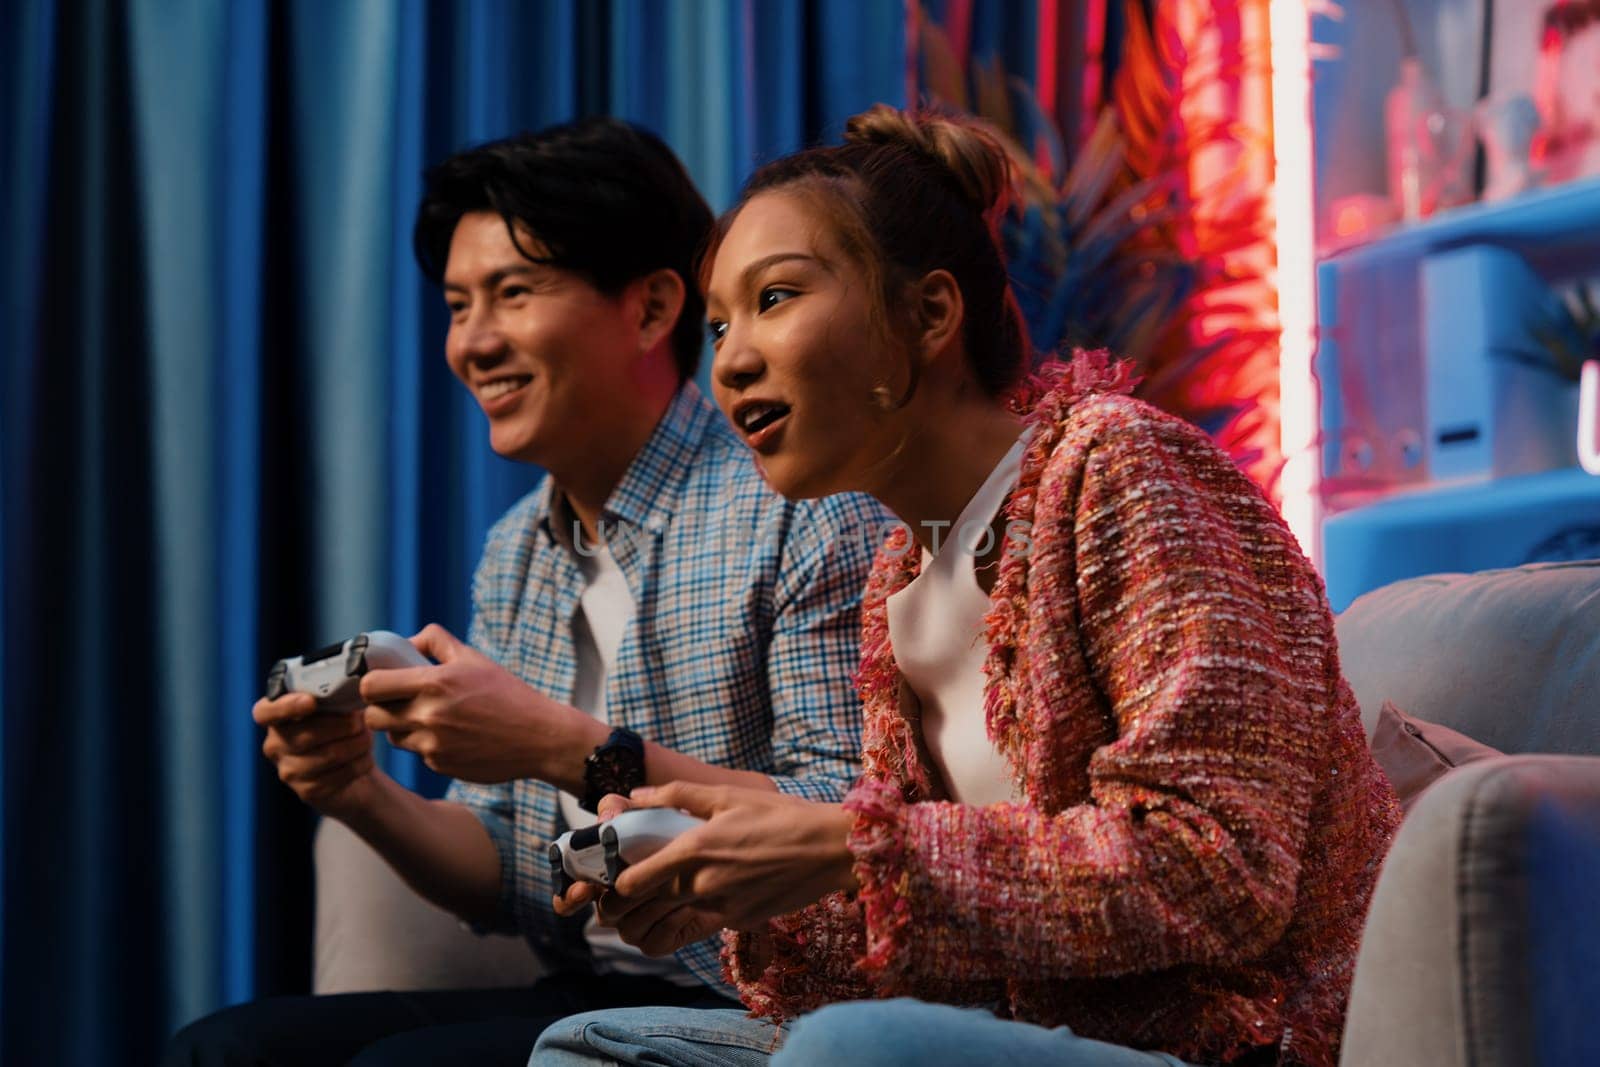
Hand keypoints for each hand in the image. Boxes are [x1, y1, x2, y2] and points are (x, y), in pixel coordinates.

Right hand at [255, 692, 378, 819]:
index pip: (265, 712)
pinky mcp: (307, 791)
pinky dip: (357, 765)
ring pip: (325, 756)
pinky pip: (335, 777)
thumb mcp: (340, 707)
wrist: (357, 767)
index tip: (310, 701)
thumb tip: (352, 683)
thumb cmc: (345, 727)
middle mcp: (275, 745)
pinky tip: (365, 759)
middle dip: (340, 726)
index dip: (285, 706)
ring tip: (367, 738)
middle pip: (303, 735)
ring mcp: (288, 771)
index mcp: (277, 718)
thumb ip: (335, 695)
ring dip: (355, 745)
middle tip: (360, 721)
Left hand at [359, 624, 602, 785]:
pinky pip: (417, 754)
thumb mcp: (474, 658)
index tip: (382, 682)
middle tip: (399, 702)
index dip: (371, 683)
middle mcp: (429, 716)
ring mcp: (433, 745)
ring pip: (392, 738)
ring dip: (402, 728)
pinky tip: (453, 737)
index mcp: (435, 683)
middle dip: (381, 708)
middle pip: (373, 717)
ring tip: (429, 719)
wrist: (539, 738)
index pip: (371, 686)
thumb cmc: (508, 694)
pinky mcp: (439, 766)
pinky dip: (427, 745)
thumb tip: (406, 643)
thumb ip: (435, 641)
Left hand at [567, 783, 857, 956]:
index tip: (608, 879)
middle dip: (618, 911)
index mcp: (694, 848)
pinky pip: (694, 934)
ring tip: (633, 921)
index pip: (634, 880)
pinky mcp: (738, 921)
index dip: (613, 884)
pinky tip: (669, 925)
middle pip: (642, 909)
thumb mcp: (727, 794)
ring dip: (641, 929)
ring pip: (664, 930)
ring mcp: (721, 908)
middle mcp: (703, 883)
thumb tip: (634, 796)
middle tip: (609, 906)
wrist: (829, 848)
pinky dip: (674, 934)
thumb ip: (675, 795)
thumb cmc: (779, 815)